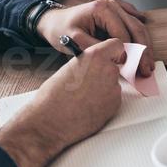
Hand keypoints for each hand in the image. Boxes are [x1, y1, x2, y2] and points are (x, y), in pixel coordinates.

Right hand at [0, 40, 124, 166]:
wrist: (50, 120)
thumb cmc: (53, 95)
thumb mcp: (69, 68)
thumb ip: (86, 64)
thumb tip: (93, 67)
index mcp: (94, 56)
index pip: (116, 45)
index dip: (113, 52)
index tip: (110, 56)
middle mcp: (108, 70)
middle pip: (114, 67)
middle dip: (104, 73)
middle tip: (90, 82)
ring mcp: (113, 89)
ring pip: (113, 84)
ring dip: (104, 89)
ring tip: (85, 97)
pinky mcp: (115, 106)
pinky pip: (113, 99)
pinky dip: (105, 102)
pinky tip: (88, 107)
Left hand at [36, 0, 155, 76]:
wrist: (52, 21)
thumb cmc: (60, 29)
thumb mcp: (75, 40)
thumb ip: (97, 48)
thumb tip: (119, 59)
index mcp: (102, 8)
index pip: (122, 32)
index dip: (128, 52)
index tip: (131, 69)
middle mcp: (111, 6)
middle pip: (135, 28)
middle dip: (143, 51)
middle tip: (147, 70)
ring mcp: (115, 11)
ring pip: (138, 28)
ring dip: (145, 49)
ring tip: (148, 67)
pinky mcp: (115, 18)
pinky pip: (133, 30)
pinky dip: (140, 44)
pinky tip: (144, 57)